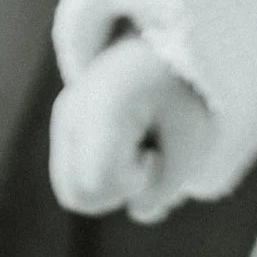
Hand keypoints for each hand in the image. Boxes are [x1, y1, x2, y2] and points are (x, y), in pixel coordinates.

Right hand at [49, 34, 217, 224]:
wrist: (172, 46)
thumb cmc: (190, 90)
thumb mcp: (194, 138)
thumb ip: (168, 185)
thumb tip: (141, 211)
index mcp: (107, 102)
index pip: (99, 181)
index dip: (135, 182)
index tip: (157, 152)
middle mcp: (73, 107)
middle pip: (80, 196)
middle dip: (120, 191)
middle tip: (151, 152)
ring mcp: (63, 114)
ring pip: (73, 193)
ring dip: (112, 185)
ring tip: (140, 146)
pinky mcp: (63, 122)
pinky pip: (74, 179)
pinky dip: (104, 175)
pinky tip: (127, 144)